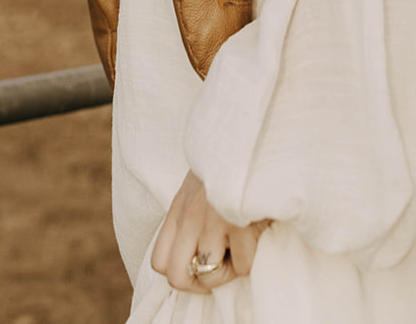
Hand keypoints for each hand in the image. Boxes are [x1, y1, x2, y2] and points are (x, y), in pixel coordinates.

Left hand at [150, 171, 268, 292]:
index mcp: (180, 206)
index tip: (203, 264)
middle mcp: (190, 214)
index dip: (182, 273)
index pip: (159, 262)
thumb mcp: (202, 185)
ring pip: (210, 276)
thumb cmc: (234, 164)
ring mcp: (212, 218)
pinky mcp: (239, 220)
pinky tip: (257, 233)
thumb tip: (192, 259)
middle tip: (223, 265)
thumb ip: (192, 216)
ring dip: (230, 269)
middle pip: (178, 277)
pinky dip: (252, 258)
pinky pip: (243, 266)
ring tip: (242, 246)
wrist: (257, 133)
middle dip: (202, 282)